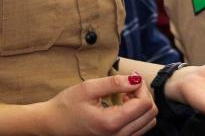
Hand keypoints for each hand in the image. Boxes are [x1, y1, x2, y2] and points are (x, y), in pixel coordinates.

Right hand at [37, 74, 157, 135]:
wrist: (53, 125)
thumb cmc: (67, 106)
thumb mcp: (87, 88)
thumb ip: (113, 83)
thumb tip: (136, 79)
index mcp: (112, 123)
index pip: (144, 104)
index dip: (141, 86)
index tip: (129, 76)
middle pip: (150, 113)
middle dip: (143, 94)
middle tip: (127, 84)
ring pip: (149, 122)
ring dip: (142, 105)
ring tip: (124, 95)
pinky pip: (141, 128)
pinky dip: (138, 114)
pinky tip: (123, 105)